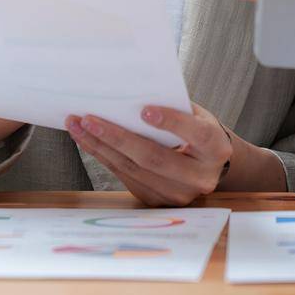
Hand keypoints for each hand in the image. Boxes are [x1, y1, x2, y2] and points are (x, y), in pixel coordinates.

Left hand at [66, 105, 233, 206]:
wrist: (208, 164)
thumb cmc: (198, 130)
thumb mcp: (197, 115)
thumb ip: (175, 108)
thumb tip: (133, 94)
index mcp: (216, 149)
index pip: (197, 135)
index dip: (172, 123)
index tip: (145, 110)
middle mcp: (201, 177)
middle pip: (155, 158)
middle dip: (118, 137)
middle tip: (89, 119)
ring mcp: (179, 194)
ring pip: (134, 170)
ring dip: (101, 147)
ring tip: (78, 126)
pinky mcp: (158, 201)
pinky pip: (126, 178)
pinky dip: (104, 158)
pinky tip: (88, 141)